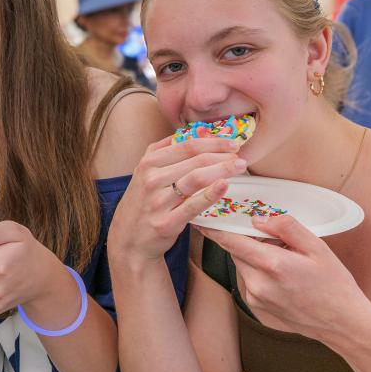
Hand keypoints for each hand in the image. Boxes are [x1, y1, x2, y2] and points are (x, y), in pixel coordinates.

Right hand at [110, 136, 245, 263]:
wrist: (129, 239)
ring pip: (196, 178)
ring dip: (223, 170)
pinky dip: (211, 194)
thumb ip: (166, 150)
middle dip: (223, 156)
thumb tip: (200, 132)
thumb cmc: (143, 202)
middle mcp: (151, 179)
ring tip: (240, 168)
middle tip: (241, 158)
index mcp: (148, 163)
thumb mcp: (146, 172)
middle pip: (195, 160)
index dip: (213, 142)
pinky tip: (225, 186)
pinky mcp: (166, 222)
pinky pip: (193, 205)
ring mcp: (158, 201)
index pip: (187, 145)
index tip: (232, 144)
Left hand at [199, 215, 370, 342]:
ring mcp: (254, 297)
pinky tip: (283, 277)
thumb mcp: (317, 247)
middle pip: (236, 251)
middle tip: (273, 239)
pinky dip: (259, 272)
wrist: (342, 323)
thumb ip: (286, 228)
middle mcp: (257, 283)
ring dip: (254, 257)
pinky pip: (249, 280)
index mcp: (272, 265)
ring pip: (243, 265)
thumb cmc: (334, 284)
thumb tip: (258, 219)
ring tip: (285, 260)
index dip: (214, 228)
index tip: (201, 218)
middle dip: (247, 240)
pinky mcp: (255, 306)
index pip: (231, 241)